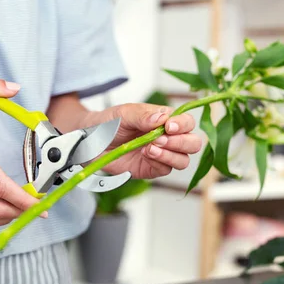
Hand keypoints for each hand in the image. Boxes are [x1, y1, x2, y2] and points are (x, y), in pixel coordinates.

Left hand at [84, 104, 201, 178]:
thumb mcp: (124, 113)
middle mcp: (167, 138)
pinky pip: (166, 170)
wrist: (91, 141)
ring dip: (170, 155)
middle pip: (193, 143)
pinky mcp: (151, 169)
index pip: (187, 122)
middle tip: (160, 139)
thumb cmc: (108, 123)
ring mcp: (161, 155)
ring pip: (183, 160)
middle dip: (181, 142)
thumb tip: (163, 118)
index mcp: (165, 120)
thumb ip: (143, 114)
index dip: (183, 125)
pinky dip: (158, 163)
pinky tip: (144, 155)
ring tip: (149, 148)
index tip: (168, 126)